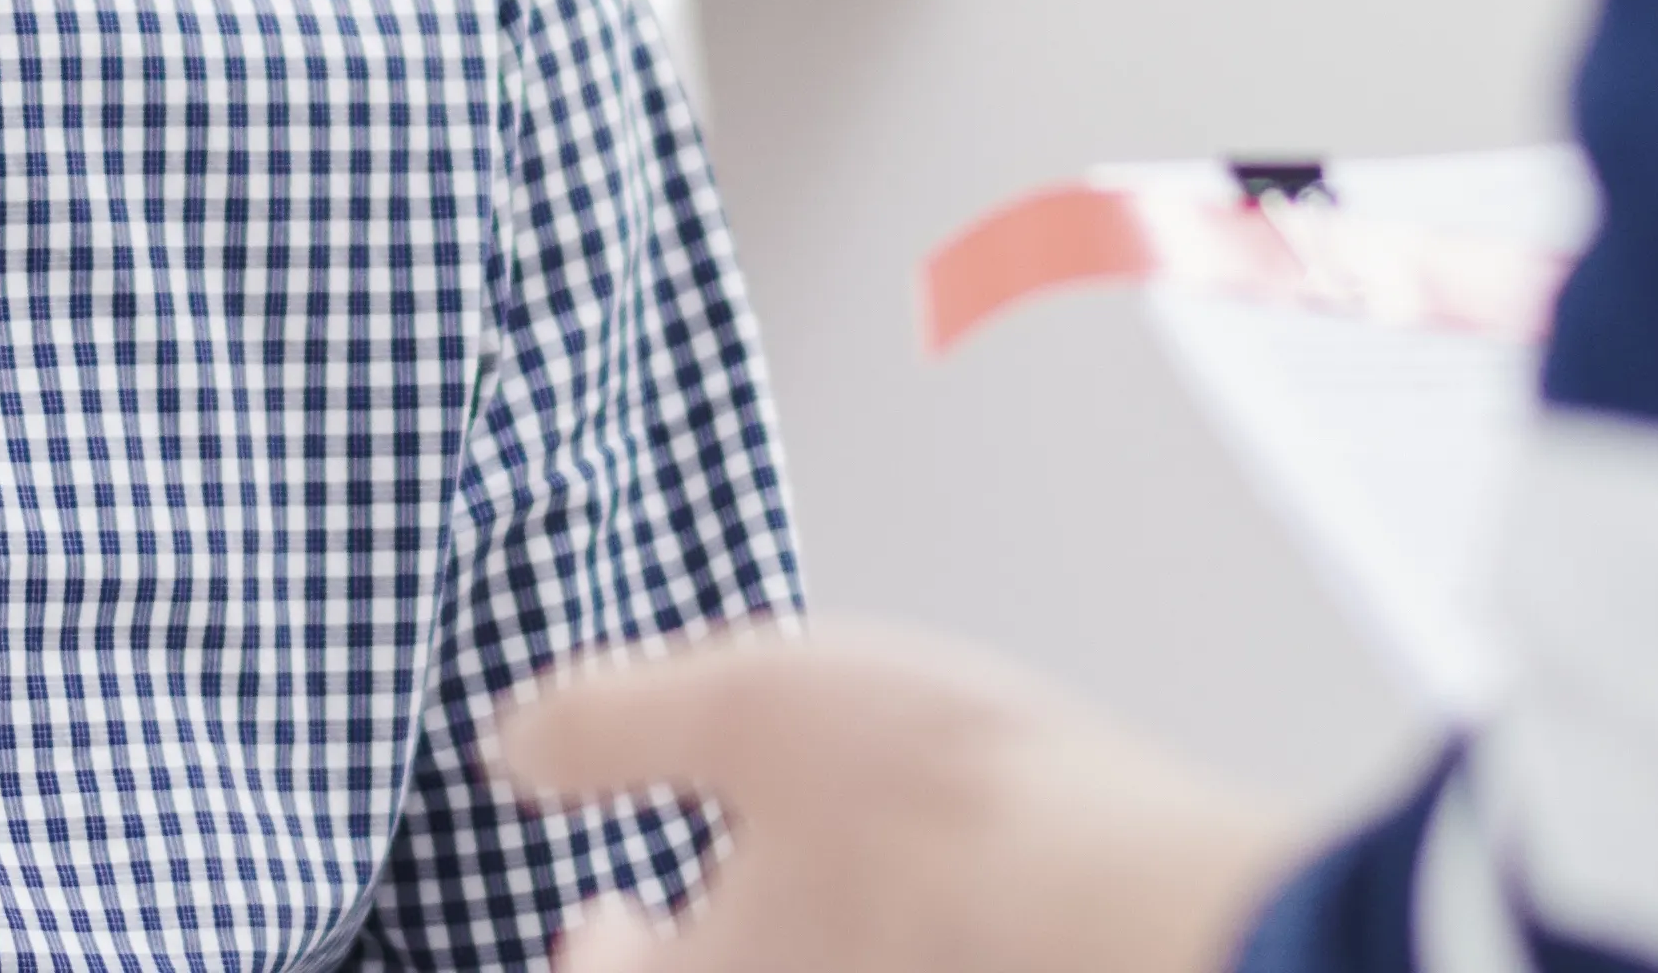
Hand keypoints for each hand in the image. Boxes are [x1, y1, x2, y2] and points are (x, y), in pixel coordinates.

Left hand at [498, 617, 1312, 972]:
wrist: (1143, 907)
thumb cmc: (951, 815)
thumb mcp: (747, 710)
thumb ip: (607, 728)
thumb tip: (514, 746)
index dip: (594, 956)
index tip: (597, 917)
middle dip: (696, 954)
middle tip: (677, 916)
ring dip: (800, 948)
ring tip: (818, 896)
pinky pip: (913, 968)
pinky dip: (897, 947)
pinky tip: (932, 913)